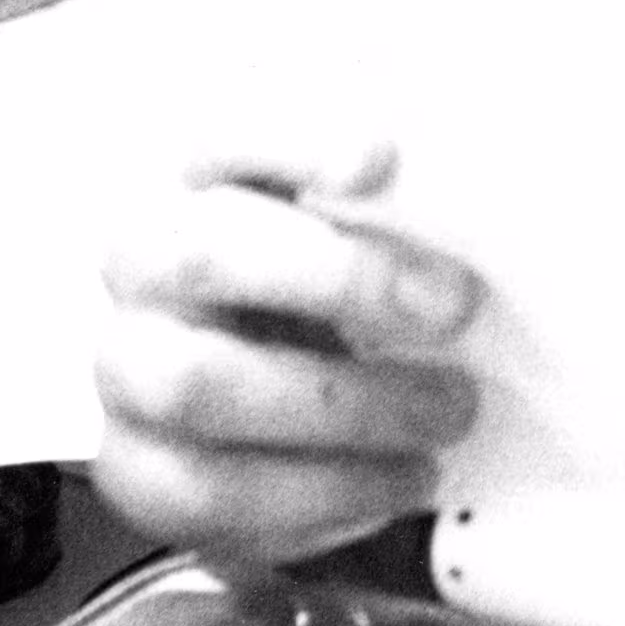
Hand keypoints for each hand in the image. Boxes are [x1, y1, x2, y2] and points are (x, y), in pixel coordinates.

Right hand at [94, 138, 482, 564]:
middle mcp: (147, 260)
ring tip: (447, 413)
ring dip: (345, 408)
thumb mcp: (380, 228)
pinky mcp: (137, 470)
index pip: (229, 131)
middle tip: (455, 306)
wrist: (282, 414)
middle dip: (341, 277)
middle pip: (208, 251)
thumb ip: (415, 196)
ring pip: (200, 385)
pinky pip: (210, 492)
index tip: (383, 155)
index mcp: (203, 176)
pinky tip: (401, 479)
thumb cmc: (342, 293)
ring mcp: (127, 366)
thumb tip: (497, 164)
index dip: (296, 136)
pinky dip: (323, 494)